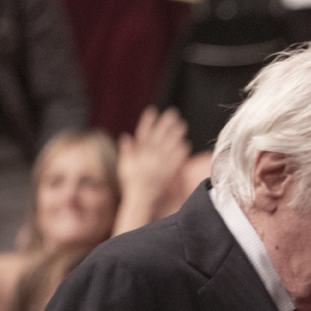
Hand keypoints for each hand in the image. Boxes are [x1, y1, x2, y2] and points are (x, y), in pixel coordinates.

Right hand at [112, 106, 190, 235]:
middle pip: (158, 138)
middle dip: (165, 125)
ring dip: (175, 136)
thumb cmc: (131, 182)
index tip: (152, 111)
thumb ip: (127, 152)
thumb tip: (126, 136)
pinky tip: (185, 145)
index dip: (147, 123)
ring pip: (167, 148)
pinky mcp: (167, 174)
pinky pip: (174, 162)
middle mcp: (148, 160)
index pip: (142, 135)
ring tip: (182, 126)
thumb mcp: (125, 166)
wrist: (140, 200)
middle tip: (174, 114)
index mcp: (137, 156)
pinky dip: (179, 153)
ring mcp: (158, 167)